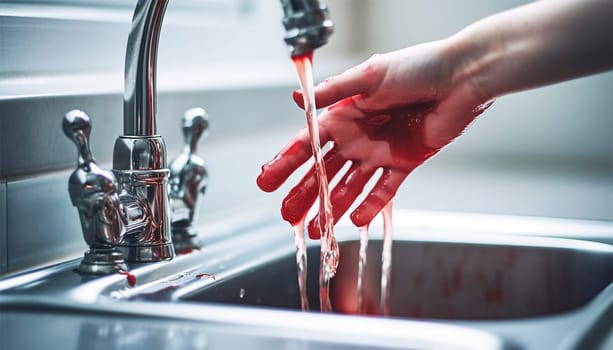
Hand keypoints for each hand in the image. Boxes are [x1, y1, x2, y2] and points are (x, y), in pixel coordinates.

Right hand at [257, 40, 491, 237]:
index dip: (285, 163)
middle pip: (323, 171)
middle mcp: (358, 136)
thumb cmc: (417, 67)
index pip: (307, 144)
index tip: (266, 182)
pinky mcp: (404, 163)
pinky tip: (353, 219)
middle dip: (303, 193)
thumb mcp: (369, 75)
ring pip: (348, 185)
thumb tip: (297, 99)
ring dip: (331, 207)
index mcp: (344, 115)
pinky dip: (370, 205)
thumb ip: (334, 91)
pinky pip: (383, 190)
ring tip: (315, 229)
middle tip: (286, 215)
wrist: (460, 78)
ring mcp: (380, 152)